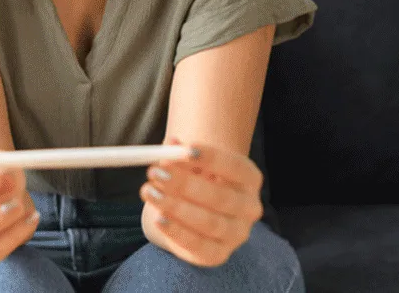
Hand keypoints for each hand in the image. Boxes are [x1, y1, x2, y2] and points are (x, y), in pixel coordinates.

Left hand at [139, 139, 264, 267]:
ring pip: (208, 222)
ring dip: (175, 206)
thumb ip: (180, 154)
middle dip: (185, 184)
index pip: (235, 167)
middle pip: (221, 197)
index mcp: (249, 178)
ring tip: (149, 191)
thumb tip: (171, 143)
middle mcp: (250, 207)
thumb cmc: (196, 181)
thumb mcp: (189, 164)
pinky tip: (158, 217)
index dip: (211, 158)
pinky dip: (176, 231)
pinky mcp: (218, 254)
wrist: (193, 214)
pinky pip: (197, 244)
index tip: (183, 149)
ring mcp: (237, 234)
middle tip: (156, 172)